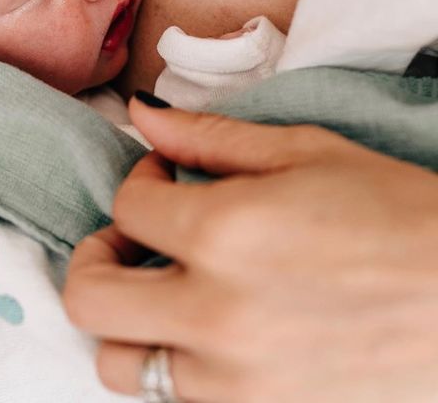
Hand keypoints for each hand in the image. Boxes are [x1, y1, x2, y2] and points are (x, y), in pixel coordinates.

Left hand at [64, 99, 437, 401]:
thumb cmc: (400, 214)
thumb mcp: (306, 152)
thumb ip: (210, 136)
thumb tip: (143, 114)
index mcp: (224, 233)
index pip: (125, 207)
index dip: (139, 180)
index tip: (167, 177)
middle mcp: (215, 314)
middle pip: (88, 298)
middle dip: (97, 256)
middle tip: (134, 240)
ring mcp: (235, 381)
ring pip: (120, 364)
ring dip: (127, 321)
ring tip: (165, 291)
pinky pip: (178, 399)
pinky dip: (174, 362)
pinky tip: (209, 330)